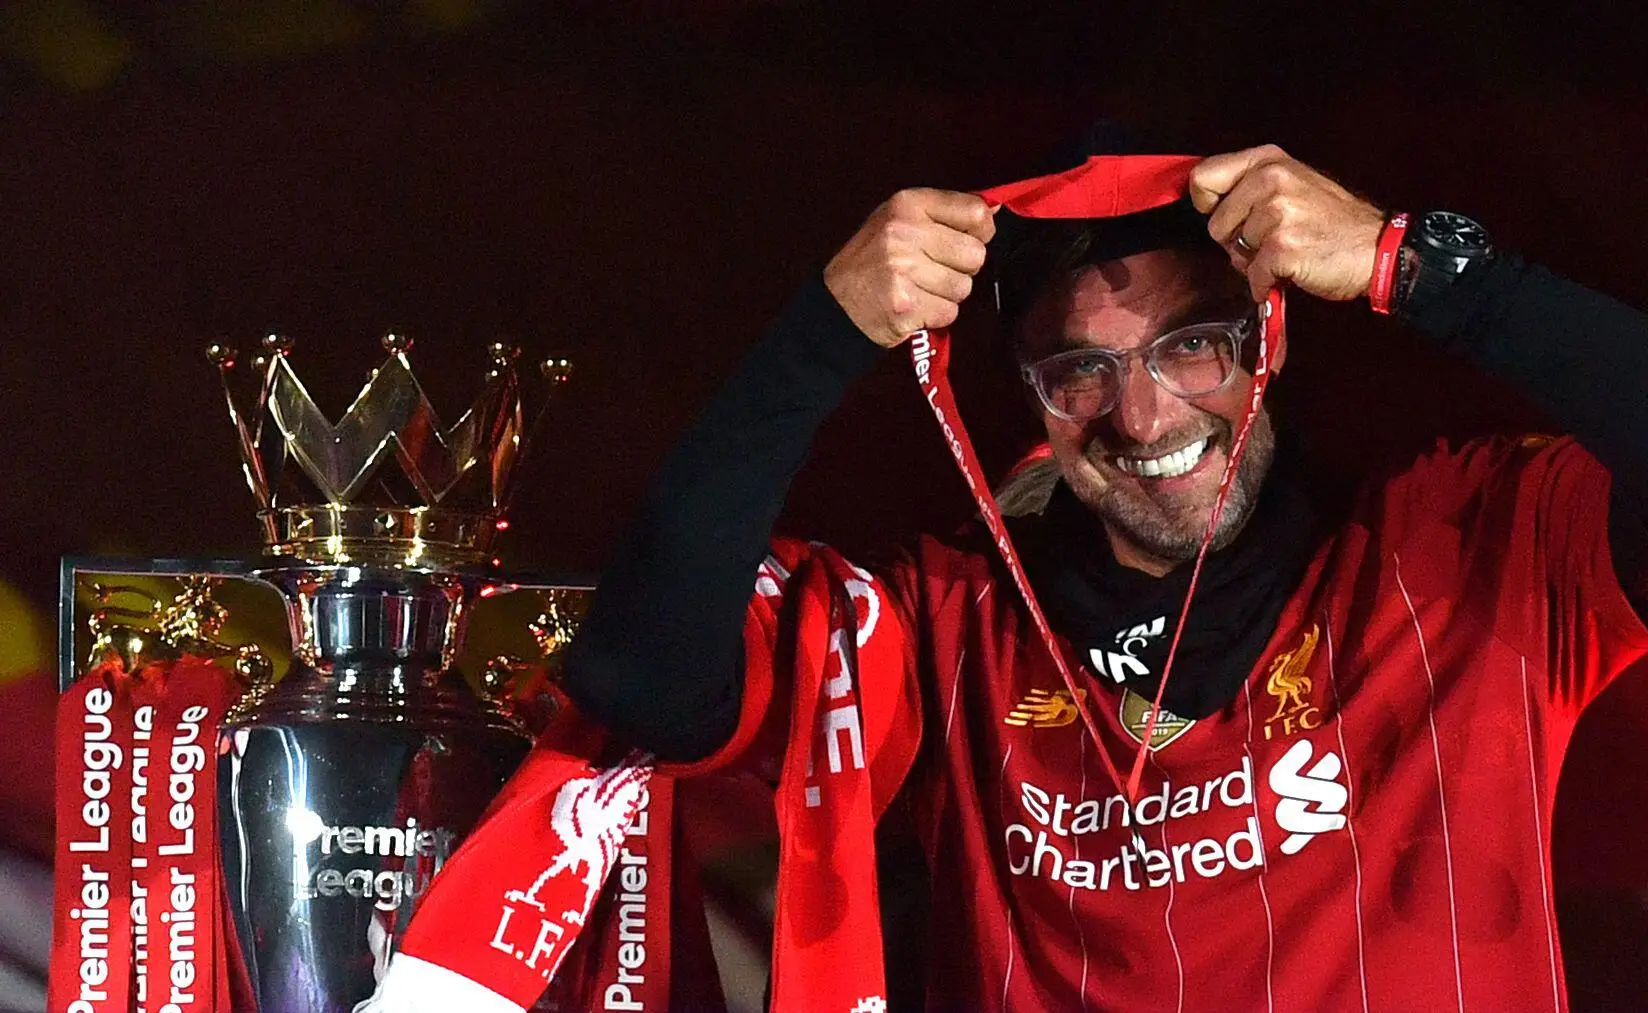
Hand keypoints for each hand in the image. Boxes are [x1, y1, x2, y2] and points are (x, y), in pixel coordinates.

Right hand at [824, 188, 995, 348]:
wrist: (836, 306)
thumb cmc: (872, 263)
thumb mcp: (899, 221)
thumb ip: (944, 215)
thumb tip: (992, 210)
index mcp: (907, 204)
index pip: (975, 212)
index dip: (981, 232)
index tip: (967, 240)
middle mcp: (905, 232)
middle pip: (975, 254)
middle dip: (961, 268)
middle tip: (933, 271)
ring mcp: (904, 269)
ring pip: (964, 287)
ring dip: (947, 294)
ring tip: (919, 289)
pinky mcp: (907, 304)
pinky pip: (949, 312)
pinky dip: (935, 315)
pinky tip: (914, 306)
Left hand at [1188, 144, 1386, 302]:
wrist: (1377, 248)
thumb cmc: (1332, 222)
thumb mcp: (1292, 183)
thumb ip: (1250, 187)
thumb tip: (1207, 205)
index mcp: (1269, 161)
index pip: (1203, 176)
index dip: (1206, 203)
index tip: (1225, 214)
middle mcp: (1271, 180)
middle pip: (1215, 224)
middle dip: (1237, 240)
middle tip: (1273, 238)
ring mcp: (1277, 213)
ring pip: (1234, 251)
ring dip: (1256, 262)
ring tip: (1289, 250)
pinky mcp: (1282, 247)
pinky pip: (1253, 276)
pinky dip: (1268, 283)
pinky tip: (1292, 270)